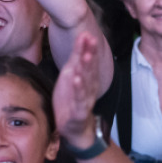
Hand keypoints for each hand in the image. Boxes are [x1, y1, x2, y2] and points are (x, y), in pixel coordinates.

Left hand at [53, 32, 104, 148]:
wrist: (75, 128)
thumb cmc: (72, 99)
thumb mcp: (71, 76)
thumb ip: (76, 59)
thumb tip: (81, 38)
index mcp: (86, 78)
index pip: (89, 61)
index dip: (88, 48)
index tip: (87, 34)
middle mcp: (89, 87)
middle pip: (90, 69)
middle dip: (90, 54)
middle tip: (90, 41)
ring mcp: (84, 98)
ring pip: (86, 82)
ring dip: (86, 70)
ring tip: (85, 57)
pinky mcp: (78, 111)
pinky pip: (79, 99)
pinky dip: (78, 89)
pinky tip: (77, 80)